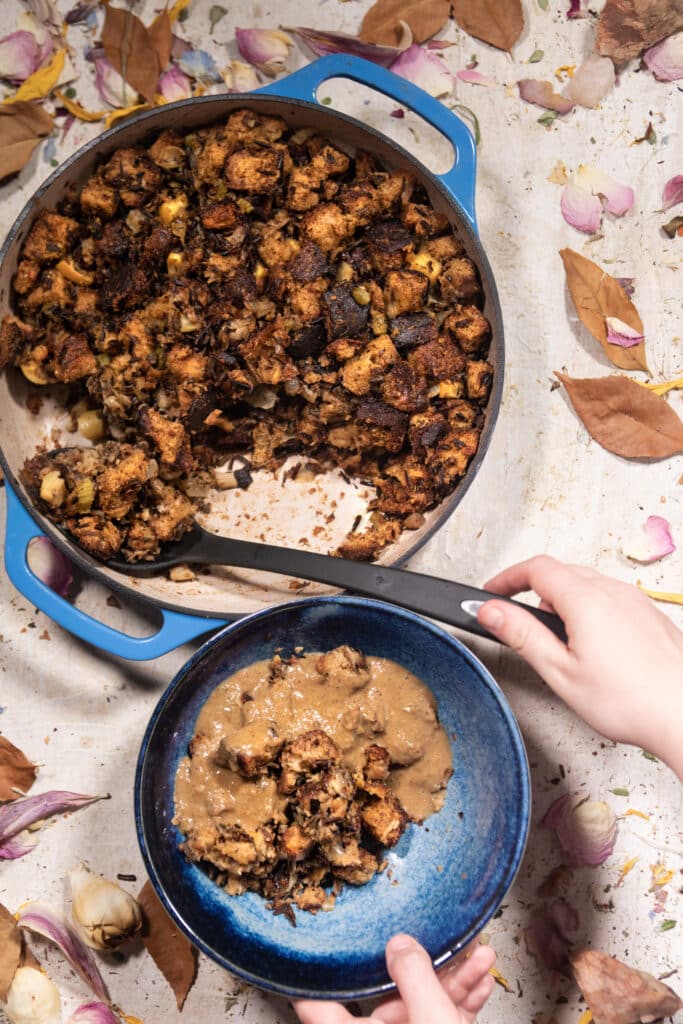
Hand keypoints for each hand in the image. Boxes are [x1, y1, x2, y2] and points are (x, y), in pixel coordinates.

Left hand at [293, 936, 495, 1023]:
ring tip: (479, 958)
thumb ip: (415, 979)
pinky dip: (458, 1007)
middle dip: (423, 969)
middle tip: (438, 944)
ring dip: (453, 984)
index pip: (318, 1005)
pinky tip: (481, 984)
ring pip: (420, 1012)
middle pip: (386, 1002)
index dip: (318, 970)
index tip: (318, 940)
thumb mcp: (434, 1023)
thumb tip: (398, 945)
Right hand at [477, 556, 682, 777]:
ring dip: (563, 601)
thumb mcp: (560, 672)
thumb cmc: (631, 702)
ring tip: (557, 641)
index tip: (492, 591)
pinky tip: (593, 647)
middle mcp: (614, 592)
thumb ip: (522, 635)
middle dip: (533, 590)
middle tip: (517, 618)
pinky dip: (590, 610)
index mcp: (586, 600)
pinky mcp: (651, 616)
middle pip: (562, 572)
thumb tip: (491, 611)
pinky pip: (611, 598)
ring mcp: (636, 602)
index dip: (508, 577)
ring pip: (588, 585)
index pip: (536, 568)